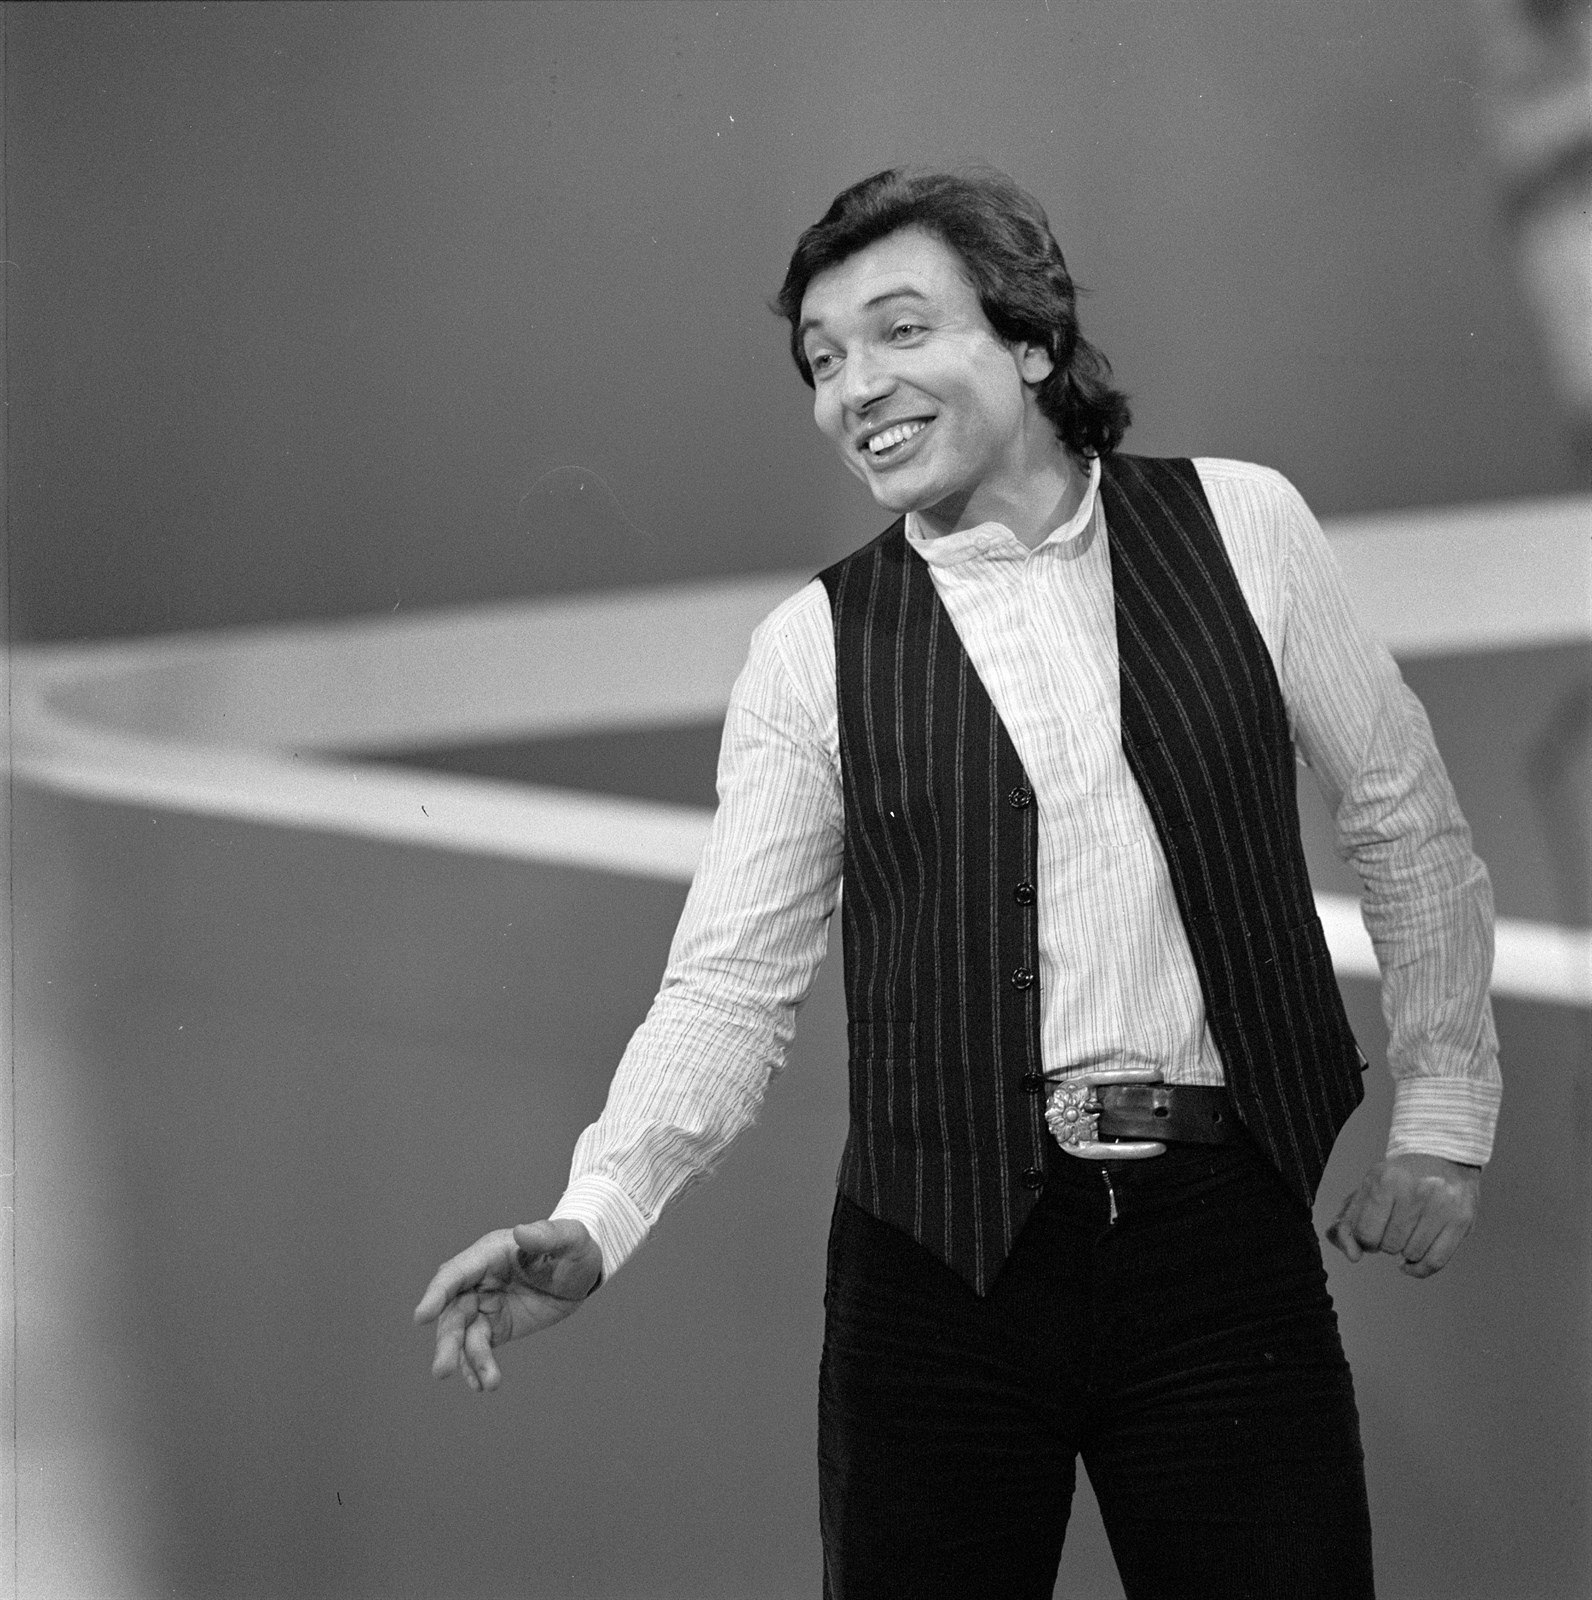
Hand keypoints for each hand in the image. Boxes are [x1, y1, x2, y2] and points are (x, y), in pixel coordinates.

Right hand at [413, 1219, 602, 1390]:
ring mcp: (484, 1305)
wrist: (580, 1273)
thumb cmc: (574, 1249)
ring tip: (487, 1384)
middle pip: (453, 1311)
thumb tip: (521, 1232)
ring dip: (467, 1360)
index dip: (438, 1293)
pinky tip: (482, 1385)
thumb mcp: (571, 1239)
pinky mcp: (494, 1327)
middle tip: (442, 1371)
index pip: (456, 1272)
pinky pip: (477, 1348)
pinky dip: (476, 1367)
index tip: (422, 1316)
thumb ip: (548, 1235)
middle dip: (447, 1341)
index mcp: (490, 1254)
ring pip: (463, 1335)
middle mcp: (479, 1280)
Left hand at [1326, 1154, 1479, 1278]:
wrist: (1440, 1155)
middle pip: (1389, 1246)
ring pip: (1412, 1254)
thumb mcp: (1366, 1190)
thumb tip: (1353, 1256)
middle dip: (1386, 1241)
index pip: (1365, 1233)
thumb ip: (1347, 1224)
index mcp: (1385, 1180)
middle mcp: (1415, 1191)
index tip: (1372, 1228)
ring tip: (1408, 1230)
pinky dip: (1420, 1268)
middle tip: (1394, 1224)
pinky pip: (1436, 1262)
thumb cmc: (1397, 1178)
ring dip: (1405, 1250)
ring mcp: (1441, 1206)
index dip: (1365, 1237)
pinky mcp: (1461, 1220)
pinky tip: (1413, 1260)